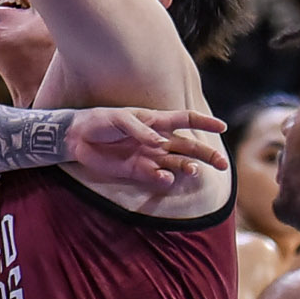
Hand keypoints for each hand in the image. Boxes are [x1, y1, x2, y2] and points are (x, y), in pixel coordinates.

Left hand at [66, 108, 228, 190]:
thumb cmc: (100, 121)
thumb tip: (160, 142)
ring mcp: (150, 156)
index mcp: (156, 120)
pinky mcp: (139, 171)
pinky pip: (158, 177)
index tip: (222, 127)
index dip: (205, 122)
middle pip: (189, 146)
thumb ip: (141, 130)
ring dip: (188, 168)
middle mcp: (158, 139)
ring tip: (195, 172)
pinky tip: (165, 178)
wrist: (77, 138)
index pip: (186, 119)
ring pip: (178, 163)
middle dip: (207, 154)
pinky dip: (164, 179)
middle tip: (222, 165)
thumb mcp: (120, 119)